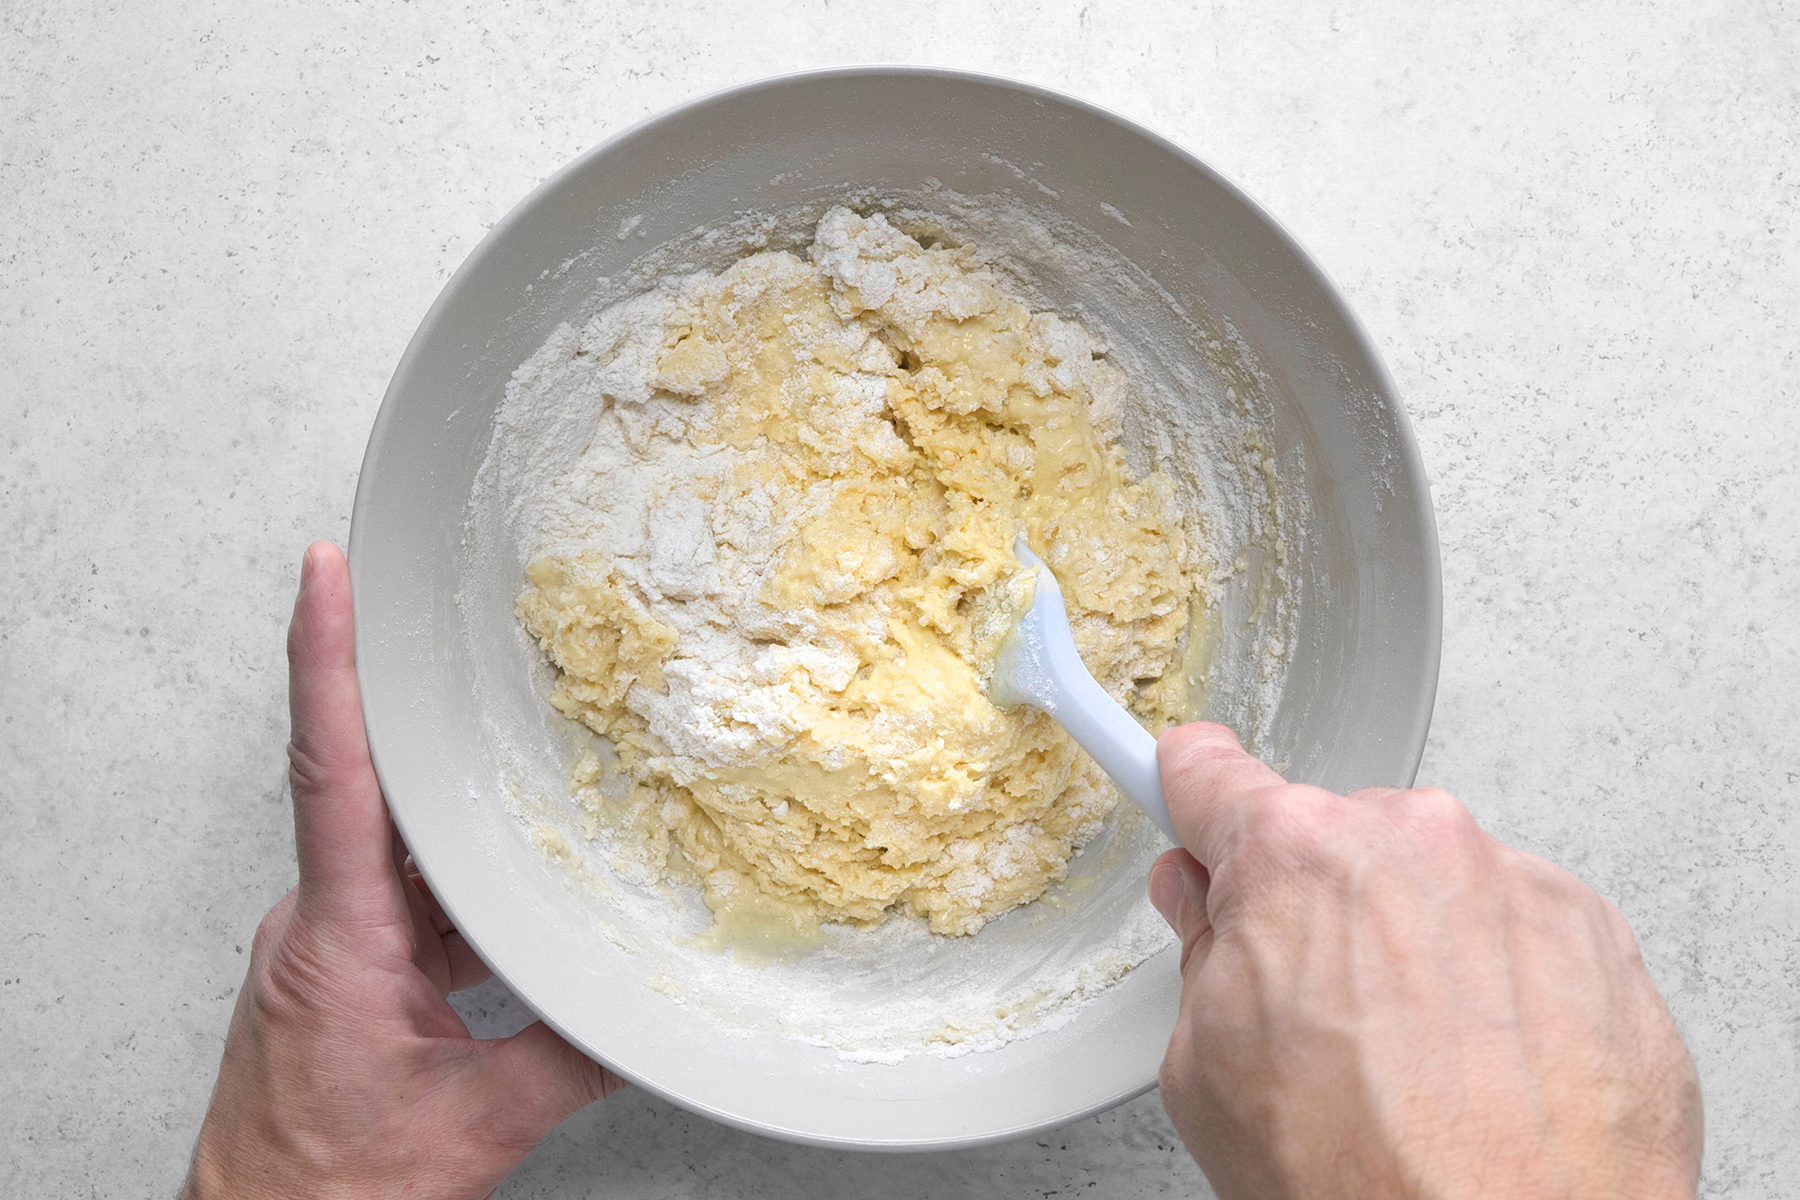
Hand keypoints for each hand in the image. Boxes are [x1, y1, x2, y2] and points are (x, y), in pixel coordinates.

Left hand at [183, 544, 622, 1199]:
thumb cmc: (325, 1192)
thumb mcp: (474, 1124)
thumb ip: (571, 1057)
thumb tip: (645, 1009)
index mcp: (338, 939)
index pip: (330, 769)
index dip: (326, 660)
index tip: (325, 574)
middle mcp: (321, 925)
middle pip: (372, 784)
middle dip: (415, 707)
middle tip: (444, 619)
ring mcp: (329, 945)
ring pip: (396, 844)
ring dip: (453, 811)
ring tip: (517, 762)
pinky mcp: (345, 971)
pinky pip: (407, 895)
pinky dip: (459, 884)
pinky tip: (511, 892)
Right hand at [1149, 723, 1701, 1199]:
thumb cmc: (1371, 1183)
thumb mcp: (1208, 1073)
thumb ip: (1203, 957)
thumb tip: (1207, 915)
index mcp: (1295, 856)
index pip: (1211, 776)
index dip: (1188, 794)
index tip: (1186, 789)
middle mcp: (1412, 841)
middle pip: (1333, 840)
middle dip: (1314, 905)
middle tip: (1311, 1012)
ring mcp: (1514, 881)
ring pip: (1430, 885)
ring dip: (1413, 944)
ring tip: (1412, 1063)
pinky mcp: (1597, 934)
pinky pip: (1516, 930)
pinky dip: (1496, 982)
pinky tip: (1479, 1068)